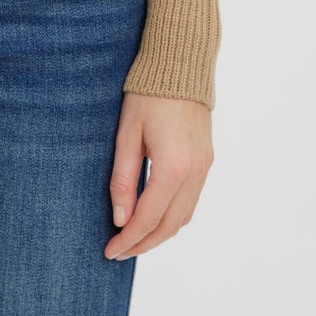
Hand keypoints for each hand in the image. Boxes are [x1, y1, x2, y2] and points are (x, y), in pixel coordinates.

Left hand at [104, 92, 213, 260]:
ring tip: (133, 237)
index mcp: (173, 167)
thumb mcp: (127, 135)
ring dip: (159, 233)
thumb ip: (123, 180)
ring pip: (184, 217)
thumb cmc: (148, 94)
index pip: (148, 218)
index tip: (109, 251)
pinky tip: (154, 214)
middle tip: (119, 251)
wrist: (181, 65)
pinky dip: (172, 215)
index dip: (128, 239)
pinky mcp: (207, 160)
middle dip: (143, 244)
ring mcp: (205, 166)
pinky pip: (191, 200)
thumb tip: (120, 219)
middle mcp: (195, 172)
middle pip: (170, 226)